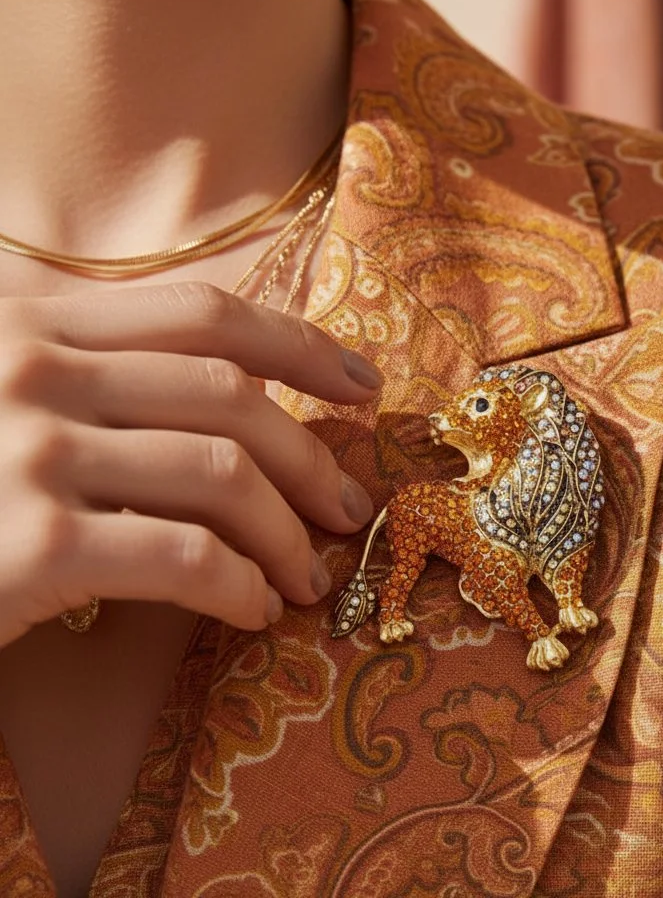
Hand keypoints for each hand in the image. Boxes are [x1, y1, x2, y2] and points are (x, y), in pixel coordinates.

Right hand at [0, 282, 380, 647]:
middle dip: (310, 456)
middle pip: (230, 396)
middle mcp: (34, 370)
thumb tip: (236, 391)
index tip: (365, 385)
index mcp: (33, 323)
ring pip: (223, 474)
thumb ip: (89, 369)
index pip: (204, 312)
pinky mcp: (30, 545)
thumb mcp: (1, 392)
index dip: (301, 344)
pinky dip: (238, 585)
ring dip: (288, 533)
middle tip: (349, 506)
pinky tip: (252, 611)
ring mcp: (30, 452)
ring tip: (310, 574)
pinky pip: (184, 555)